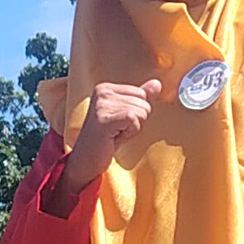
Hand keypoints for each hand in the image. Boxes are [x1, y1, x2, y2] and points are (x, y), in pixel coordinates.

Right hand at [51, 80, 163, 214]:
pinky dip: (130, 133)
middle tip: (116, 130)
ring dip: (132, 128)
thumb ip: (140, 98)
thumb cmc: (107, 138)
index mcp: (106, 87)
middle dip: (136, 120)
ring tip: (115, 133)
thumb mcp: (126, 115)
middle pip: (143, 101)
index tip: (119, 122)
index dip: (137, 112)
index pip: (141, 93)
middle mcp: (102, 91)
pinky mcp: (105, 117)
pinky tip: (115, 137)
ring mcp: (102, 104)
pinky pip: (134, 120)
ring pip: (141, 111)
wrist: (86, 159)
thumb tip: (157, 83)